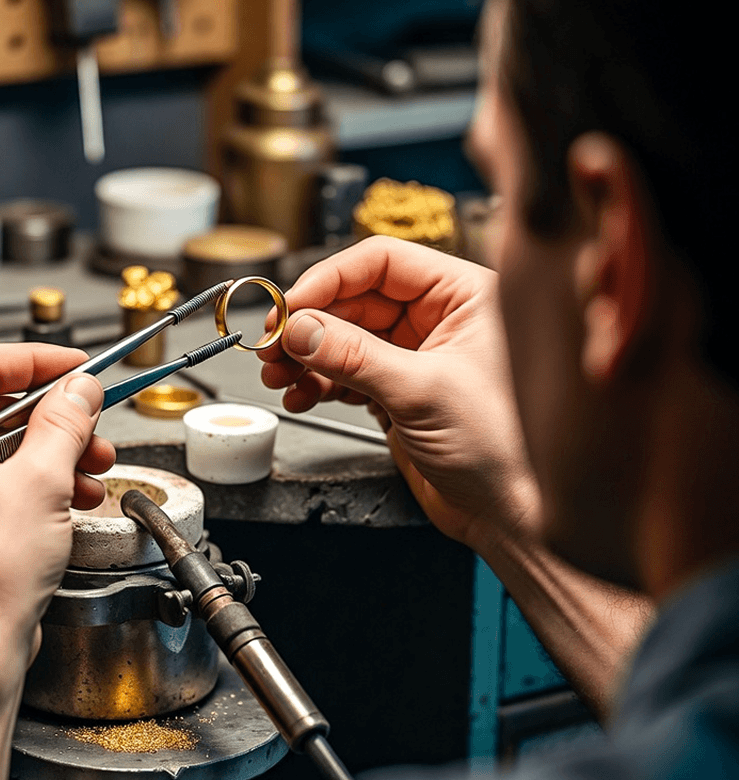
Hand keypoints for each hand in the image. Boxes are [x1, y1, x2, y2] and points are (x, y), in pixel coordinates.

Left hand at [0, 343, 115, 678]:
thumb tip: (79, 389)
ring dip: (49, 450)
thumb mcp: (42, 481)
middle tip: (92, 422)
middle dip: (53, 417)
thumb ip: (64, 421)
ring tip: (92, 467)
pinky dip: (29, 479)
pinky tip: (70, 495)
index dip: (39, 361)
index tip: (77, 367)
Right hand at [259, 236, 538, 547]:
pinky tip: (300, 395)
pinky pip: (346, 371)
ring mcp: (416, 354)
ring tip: (278, 374)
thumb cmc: (502, 451)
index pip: (383, 263)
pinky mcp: (398, 389)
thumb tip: (300, 327)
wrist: (508, 517)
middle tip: (272, 344)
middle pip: (355, 299)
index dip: (329, 279)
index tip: (291, 305)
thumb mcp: (420, 392)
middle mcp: (439, 318)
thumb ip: (354, 356)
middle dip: (309, 323)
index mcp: (464, 296)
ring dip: (306, 355)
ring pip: (344, 336)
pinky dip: (317, 382)